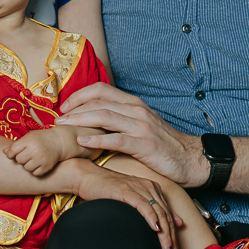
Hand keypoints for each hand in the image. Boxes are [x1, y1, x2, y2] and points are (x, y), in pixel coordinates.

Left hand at [4, 128, 68, 174]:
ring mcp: (41, 159)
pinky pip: (35, 173)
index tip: (12, 153)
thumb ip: (16, 144)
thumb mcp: (28, 137)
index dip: (10, 153)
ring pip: (26, 168)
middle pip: (19, 160)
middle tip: (26, 154)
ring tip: (33, 158)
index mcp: (29, 140)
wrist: (58, 142)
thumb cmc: (40, 138)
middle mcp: (35, 150)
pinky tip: (38, 163)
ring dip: (27, 165)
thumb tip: (3, 152)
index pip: (13, 150)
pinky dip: (35, 170)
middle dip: (20, 158)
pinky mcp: (46, 167)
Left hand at [56, 82, 208, 186]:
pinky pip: (116, 139)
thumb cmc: (163, 144)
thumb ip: (121, 119)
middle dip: (75, 108)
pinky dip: (97, 140)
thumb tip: (94, 120)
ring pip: (104, 117)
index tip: (65, 106)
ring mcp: (141, 126)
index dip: (80, 95)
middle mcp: (136, 110)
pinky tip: (82, 143)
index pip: (101, 90)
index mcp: (133, 103)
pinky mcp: (144, 145)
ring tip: (64, 128)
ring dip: (80, 121)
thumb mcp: (141, 125)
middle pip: (99, 102)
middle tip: (58, 119)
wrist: (191, 159)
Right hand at [73, 159, 182, 248]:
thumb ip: (155, 209)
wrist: (90, 177)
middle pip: (165, 216)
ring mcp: (138, 187)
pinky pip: (143, 204)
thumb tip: (178, 222)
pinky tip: (155, 228)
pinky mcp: (127, 190)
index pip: (168, 216)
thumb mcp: (135, 199)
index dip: (173, 237)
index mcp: (153, 189)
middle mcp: (149, 187)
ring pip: (158, 212)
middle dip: (171, 240)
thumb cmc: (110, 191)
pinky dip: (151, 217)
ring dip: (164, 234)